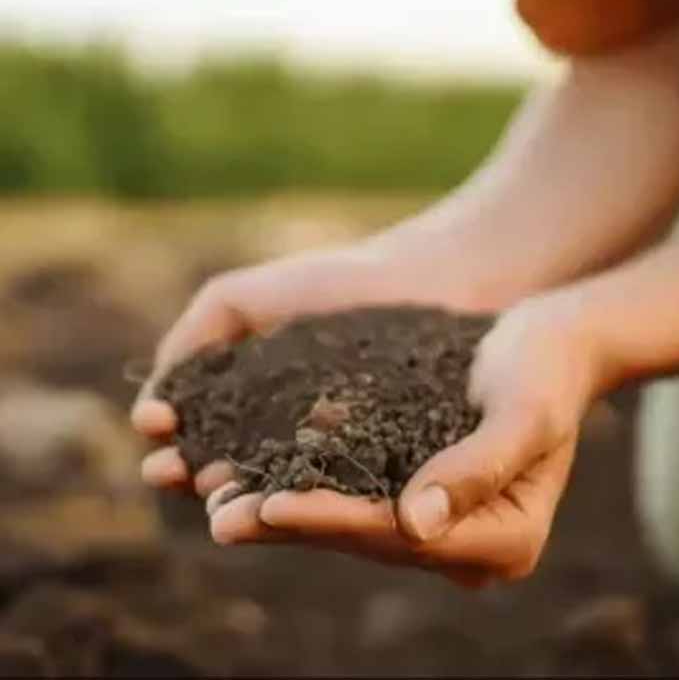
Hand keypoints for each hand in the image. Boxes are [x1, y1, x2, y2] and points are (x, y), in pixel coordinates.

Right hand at [130, 243, 476, 497]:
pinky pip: (334, 490)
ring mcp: (328, 460)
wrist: (425, 281)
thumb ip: (192, 339)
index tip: (157, 429)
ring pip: (272, 490)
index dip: (169, 438)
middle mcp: (282, 440)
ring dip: (237, 497)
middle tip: (174, 472)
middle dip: (191, 473)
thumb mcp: (240, 299)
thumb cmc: (333, 284)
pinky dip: (302, 498)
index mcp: (246, 407)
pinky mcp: (375, 471)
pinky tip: (280, 493)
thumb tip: (152, 406)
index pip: (194, 435)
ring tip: (216, 491)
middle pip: (225, 470)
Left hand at [207, 293, 600, 586]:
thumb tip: (417, 524)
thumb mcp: (524, 411)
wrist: (552, 344)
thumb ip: (478, 467)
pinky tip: (252, 476)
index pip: (405, 537)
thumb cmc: (546, 369)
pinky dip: (306, 487)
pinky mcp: (421, 497)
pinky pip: (355, 499)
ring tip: (217, 501)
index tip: (271, 505)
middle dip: (294, 526)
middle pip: (371, 540)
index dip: (336, 521)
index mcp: (508, 540)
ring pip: (354, 525)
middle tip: (220, 516)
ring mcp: (445, 527)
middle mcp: (473, 546)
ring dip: (286, 513)